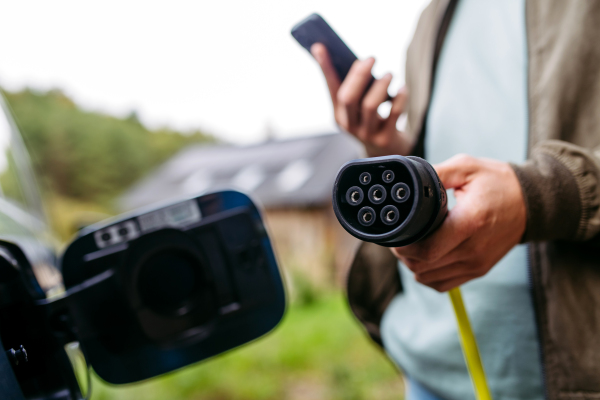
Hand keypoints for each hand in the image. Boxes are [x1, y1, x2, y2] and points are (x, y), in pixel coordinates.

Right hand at [311, 43, 410, 156]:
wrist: (387, 153)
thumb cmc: (374, 121)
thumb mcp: (360, 107)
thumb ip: (357, 87)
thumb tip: (360, 61)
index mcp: (339, 114)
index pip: (330, 87)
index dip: (325, 67)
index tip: (319, 47)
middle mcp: (349, 125)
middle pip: (348, 97)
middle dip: (359, 75)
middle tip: (371, 58)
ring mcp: (366, 134)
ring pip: (370, 105)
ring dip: (381, 85)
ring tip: (389, 75)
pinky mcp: (385, 138)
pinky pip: (393, 114)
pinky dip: (399, 98)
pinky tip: (403, 89)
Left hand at [391, 154, 526, 291]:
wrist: (533, 203)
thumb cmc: (498, 182)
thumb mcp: (467, 167)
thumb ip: (436, 174)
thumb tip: (407, 181)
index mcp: (470, 222)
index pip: (428, 249)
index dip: (404, 247)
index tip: (395, 235)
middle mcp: (474, 249)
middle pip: (424, 267)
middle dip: (404, 255)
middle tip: (398, 239)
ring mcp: (477, 263)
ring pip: (430, 278)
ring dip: (413, 266)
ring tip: (410, 247)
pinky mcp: (479, 270)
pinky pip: (443, 284)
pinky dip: (427, 275)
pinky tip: (424, 259)